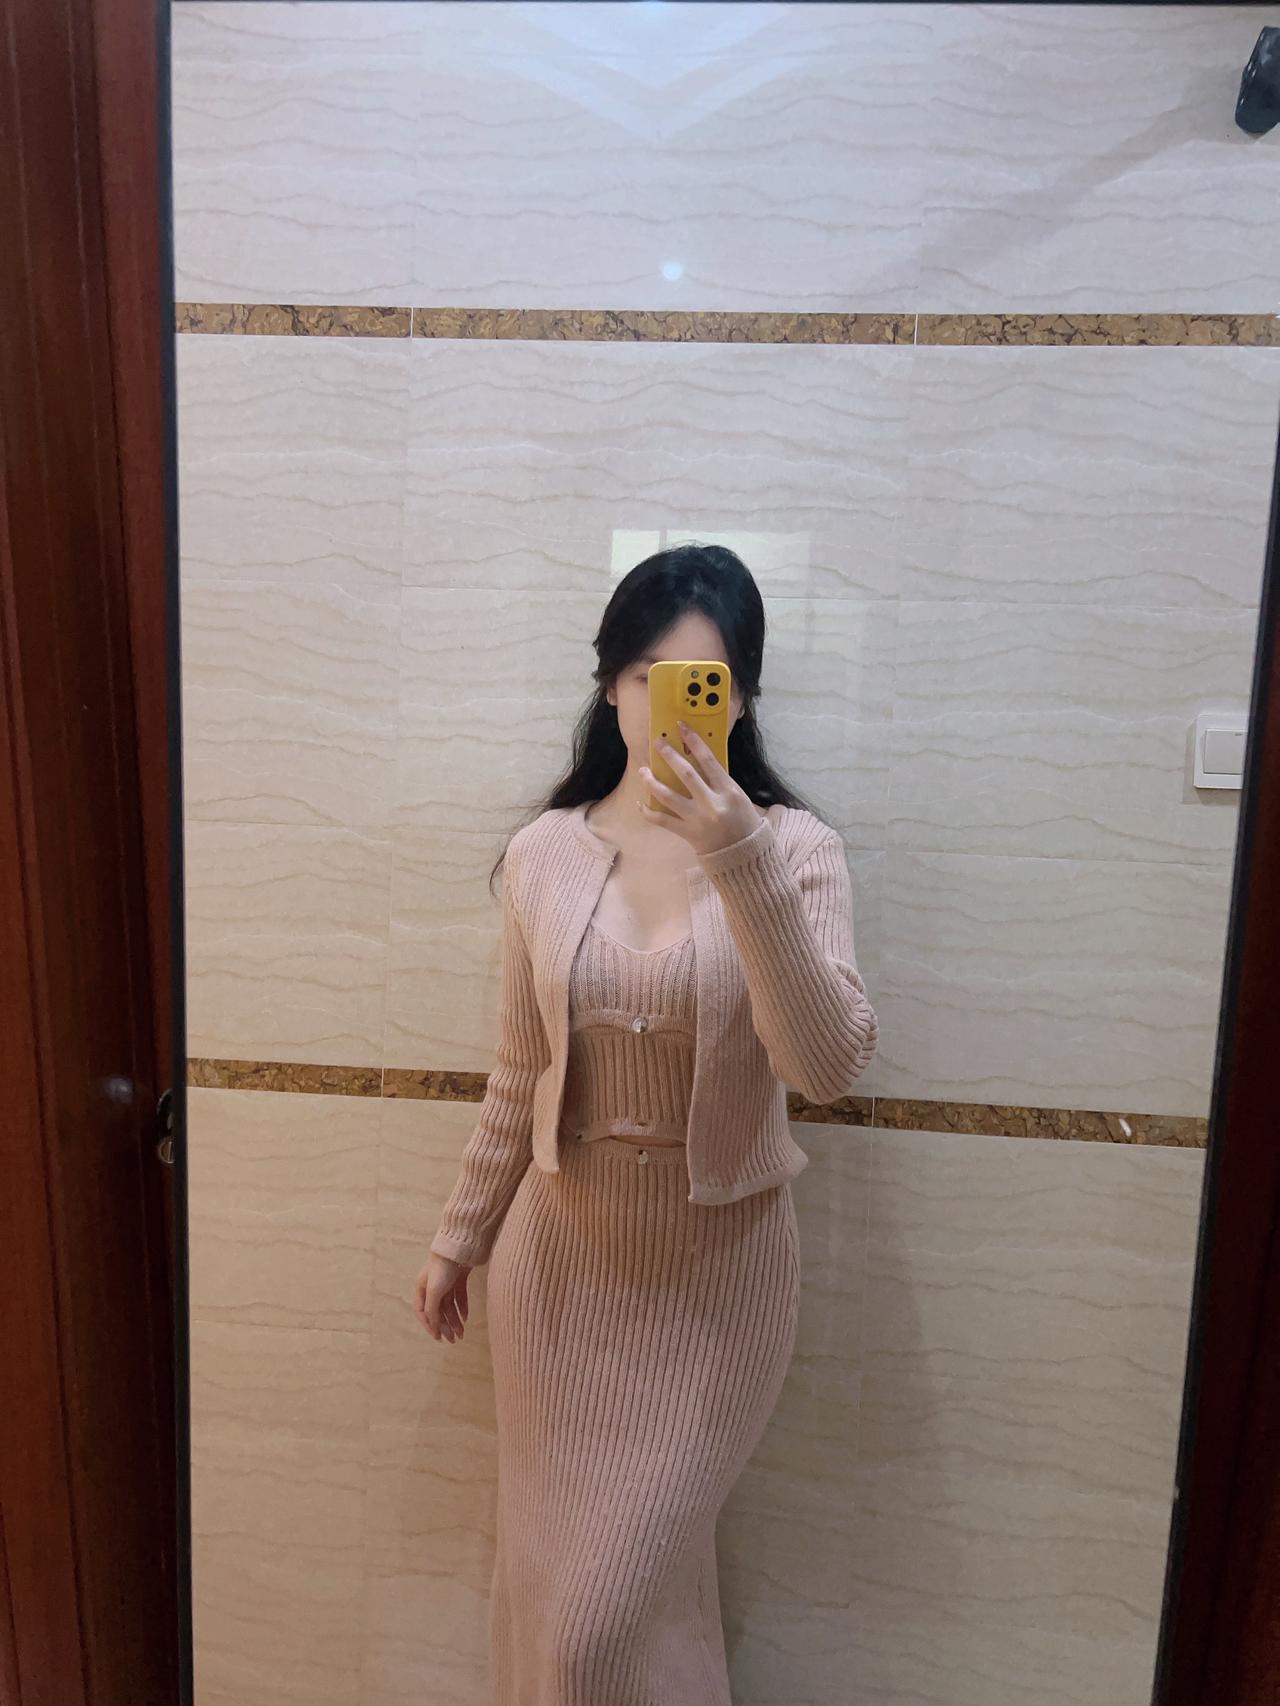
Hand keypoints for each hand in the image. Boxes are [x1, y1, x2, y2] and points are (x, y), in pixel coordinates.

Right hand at [415, 1252, 469, 1343]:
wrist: (459, 1248)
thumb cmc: (442, 1268)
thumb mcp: (434, 1292)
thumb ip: (432, 1310)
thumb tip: (434, 1327)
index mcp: (422, 1289)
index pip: (423, 1312)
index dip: (430, 1326)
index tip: (438, 1338)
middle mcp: (433, 1286)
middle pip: (438, 1311)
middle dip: (445, 1326)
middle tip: (453, 1340)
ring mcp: (446, 1282)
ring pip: (450, 1306)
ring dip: (455, 1320)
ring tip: (462, 1334)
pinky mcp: (458, 1278)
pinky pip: (459, 1297)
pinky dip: (462, 1308)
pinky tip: (466, 1318)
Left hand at [638, 719, 764, 856]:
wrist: (744, 855)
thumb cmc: (743, 821)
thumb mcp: (737, 797)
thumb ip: (719, 781)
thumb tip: (698, 759)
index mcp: (729, 791)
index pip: (709, 760)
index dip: (694, 741)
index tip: (681, 727)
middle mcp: (712, 803)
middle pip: (686, 774)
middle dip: (669, 755)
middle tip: (657, 743)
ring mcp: (697, 819)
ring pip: (668, 796)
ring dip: (652, 781)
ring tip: (643, 771)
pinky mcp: (687, 833)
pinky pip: (662, 821)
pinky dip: (649, 812)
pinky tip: (641, 804)